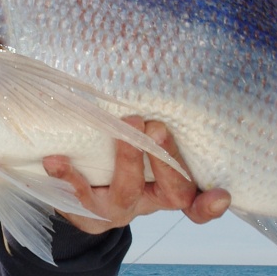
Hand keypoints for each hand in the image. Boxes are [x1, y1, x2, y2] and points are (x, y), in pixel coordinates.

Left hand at [42, 117, 231, 234]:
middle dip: (166, 160)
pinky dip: (68, 176)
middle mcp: (149, 201)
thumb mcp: (146, 146)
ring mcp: (118, 208)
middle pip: (172, 192)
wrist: (79, 196)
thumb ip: (160, 122)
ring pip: (127, 192)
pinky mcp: (86, 209)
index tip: (221, 195)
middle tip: (158, 127)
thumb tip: (164, 66)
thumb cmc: (122, 159)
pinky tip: (55, 159)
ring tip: (124, 127)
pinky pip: (78, 196)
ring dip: (128, 159)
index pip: (198, 199)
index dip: (210, 204)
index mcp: (171, 188)